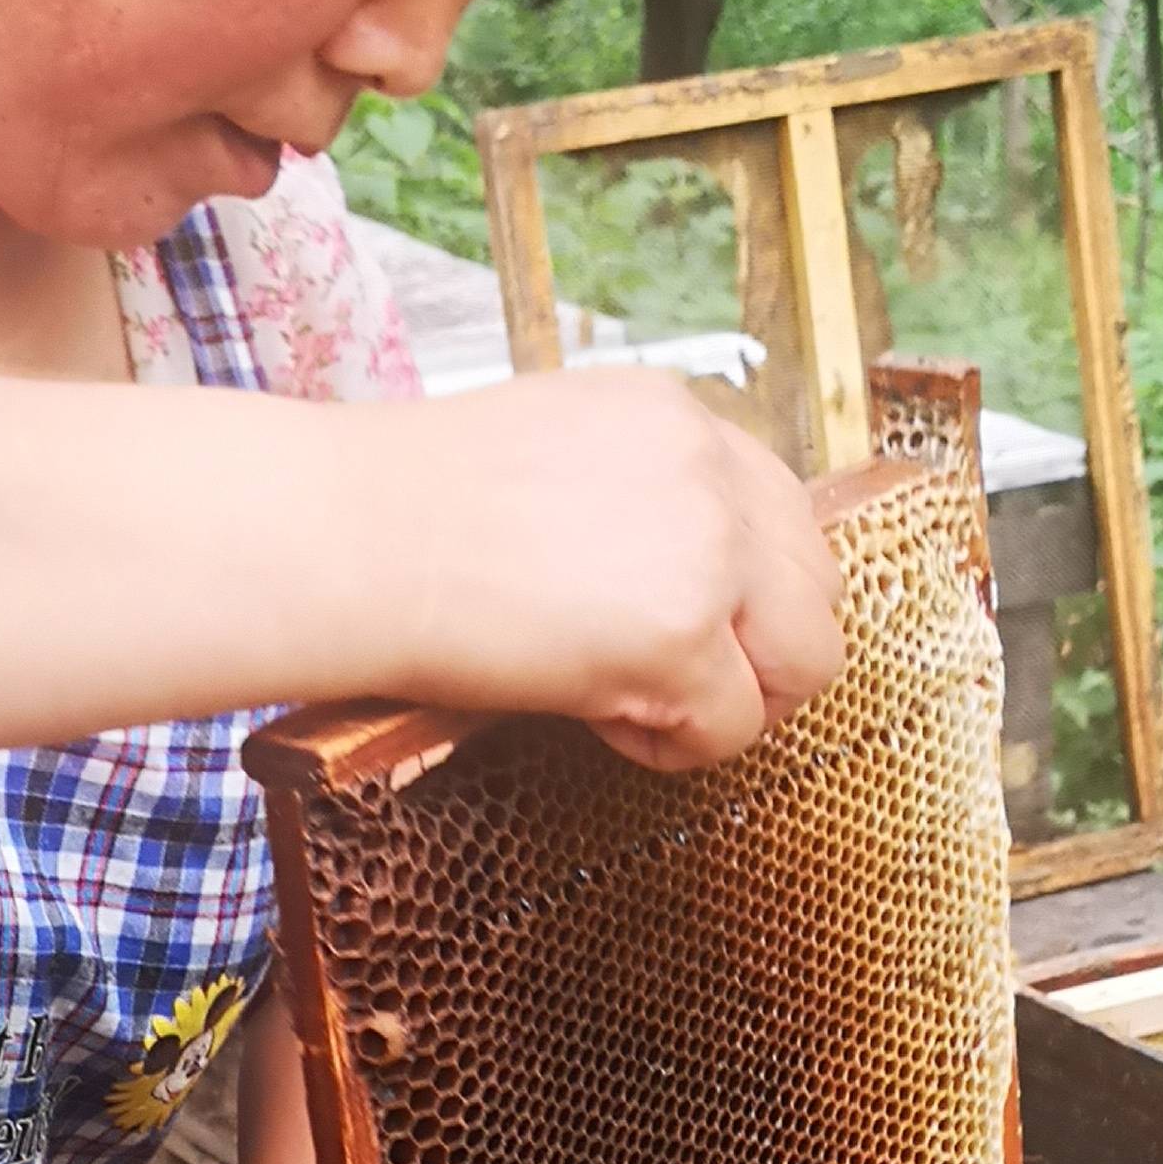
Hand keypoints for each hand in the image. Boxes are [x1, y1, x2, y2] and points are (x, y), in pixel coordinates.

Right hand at [370, 366, 844, 771]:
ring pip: (803, 661)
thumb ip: (637, 501)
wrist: (346, 539)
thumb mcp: (551, 460)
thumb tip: (675, 583)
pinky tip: (599, 721)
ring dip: (735, 700)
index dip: (743, 588)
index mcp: (675, 416)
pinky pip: (731, 729)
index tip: (680, 624)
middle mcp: (709, 467)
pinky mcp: (681, 636)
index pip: (782, 511)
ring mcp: (705, 550)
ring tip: (637, 704)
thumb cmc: (407, 516)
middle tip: (673, 682)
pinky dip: (674, 747)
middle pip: (816, 585)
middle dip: (760, 650)